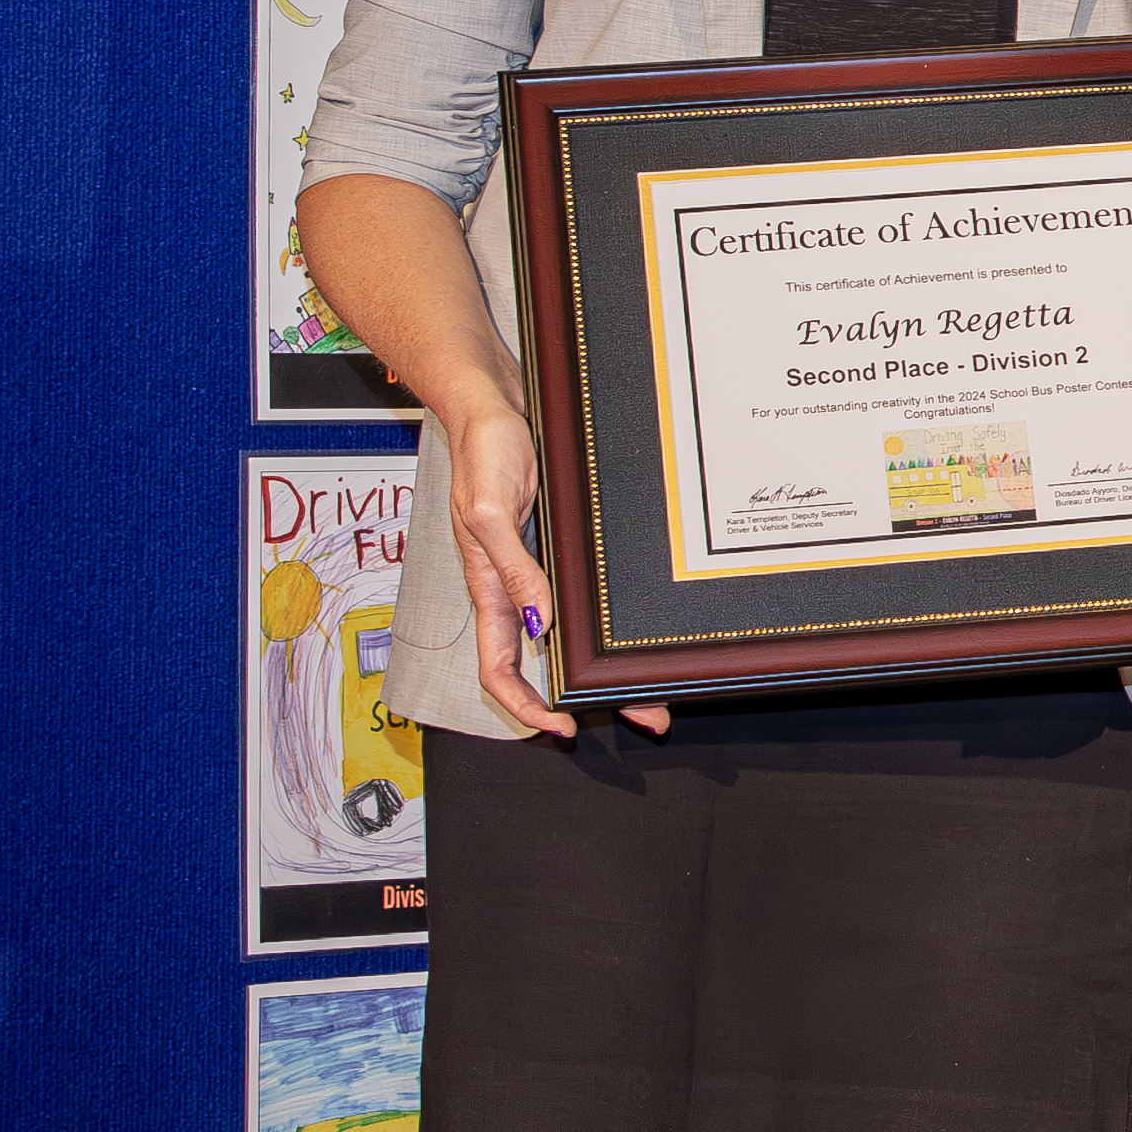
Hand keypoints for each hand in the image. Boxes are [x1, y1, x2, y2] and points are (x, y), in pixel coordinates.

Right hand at [427, 391, 661, 737]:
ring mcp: (534, 568)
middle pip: (545, 663)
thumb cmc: (481, 449)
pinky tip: (629, 630)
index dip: (524, 705)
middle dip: (588, 697)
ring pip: (568, 635)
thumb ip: (510, 567)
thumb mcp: (490, 509)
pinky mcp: (553, 547)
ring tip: (650, 686)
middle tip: (643, 716)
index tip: (560, 727)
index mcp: (487, 585)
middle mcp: (512, 585)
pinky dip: (602, 624)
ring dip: (604, 664)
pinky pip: (578, 597)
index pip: (497, 666)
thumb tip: (537, 622)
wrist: (492, 405)